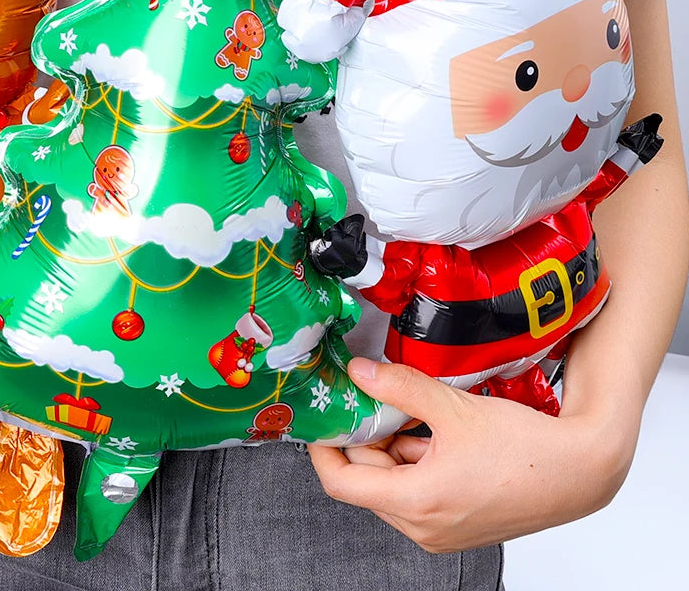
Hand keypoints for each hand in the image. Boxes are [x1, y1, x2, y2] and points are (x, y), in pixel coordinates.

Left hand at [308, 357, 636, 552]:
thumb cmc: (525, 447)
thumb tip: (360, 372)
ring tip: (415, 413)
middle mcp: (424, 527)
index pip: (341, 482)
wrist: (581, 471)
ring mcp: (441, 531)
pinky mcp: (457, 525)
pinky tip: (435, 433)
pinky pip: (416, 491)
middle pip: (367, 479)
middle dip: (366, 438)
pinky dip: (414, 460)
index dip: (324, 448)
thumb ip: (400, 387)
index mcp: (417, 503)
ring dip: (393, 447)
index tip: (322, 419)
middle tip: (374, 399)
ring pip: (391, 484)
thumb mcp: (452, 408)